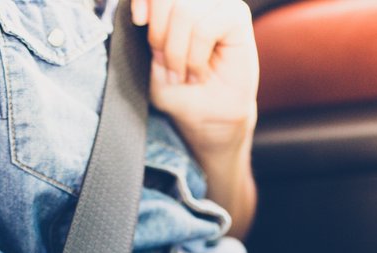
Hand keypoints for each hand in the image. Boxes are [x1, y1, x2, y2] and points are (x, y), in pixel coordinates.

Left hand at [131, 0, 258, 156]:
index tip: (138, 22)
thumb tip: (143, 10)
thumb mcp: (151, 56)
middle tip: (167, 64)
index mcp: (175, 1)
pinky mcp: (238, 16)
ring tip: (183, 74)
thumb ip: (149, 27)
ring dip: (178, 52)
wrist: (207, 116)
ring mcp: (220, 3)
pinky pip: (205, 28)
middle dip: (160, 36)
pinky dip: (196, 58)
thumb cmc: (179, 88)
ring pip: (185, 11)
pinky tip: (200, 73)